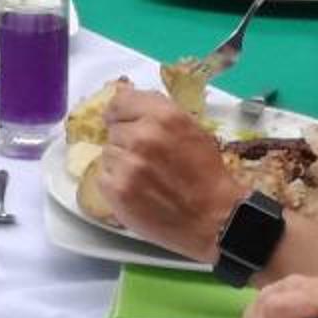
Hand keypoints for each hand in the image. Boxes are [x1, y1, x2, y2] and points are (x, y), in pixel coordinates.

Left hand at [93, 83, 245, 265]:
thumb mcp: (191, 130)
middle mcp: (143, 136)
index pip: (121, 101)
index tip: (123, 121)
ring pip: (107, 154)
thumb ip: (158, 113)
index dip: (121, 113)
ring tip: (145, 178)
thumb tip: (126, 99)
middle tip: (147, 159)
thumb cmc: (207, 175)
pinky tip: (138, 191)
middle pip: (114, 130)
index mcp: (164, 116)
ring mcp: (128, 164)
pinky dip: (116, 184)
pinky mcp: (118, 189)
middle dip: (126, 142)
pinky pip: (103, 177)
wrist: (214, 218)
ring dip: (121, 163)